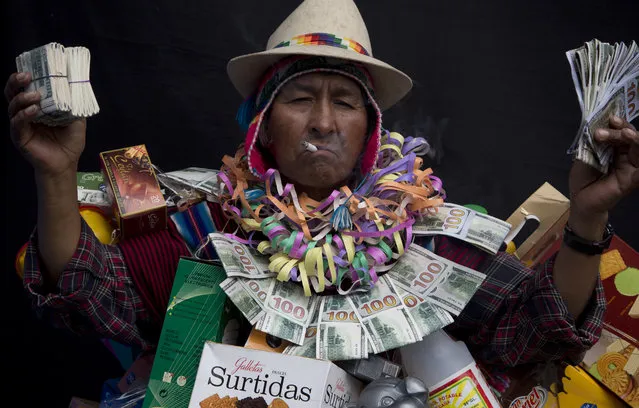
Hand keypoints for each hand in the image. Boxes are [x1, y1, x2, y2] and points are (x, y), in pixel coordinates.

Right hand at [5, 72, 85, 176]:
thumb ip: (74, 105)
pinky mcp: (19, 136)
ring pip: (12, 106)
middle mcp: (25, 113)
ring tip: (36, 95)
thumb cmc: (70, 142)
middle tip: (25, 75)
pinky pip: (17, 123)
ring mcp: (20, 125)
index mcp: (37, 107)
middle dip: (15, 82)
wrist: (66, 163)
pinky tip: (33, 110)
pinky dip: (24, 114)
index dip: (25, 77)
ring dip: (22, 98)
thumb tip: (76, 87)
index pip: (26, 88)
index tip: (32, 68)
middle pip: (12, 93)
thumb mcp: (77, 120)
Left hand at [568, 115, 637, 237]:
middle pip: (631, 137)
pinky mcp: (633, 179)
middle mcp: (627, 154)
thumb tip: (598, 125)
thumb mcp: (585, 155)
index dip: (617, 124)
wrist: (581, 200)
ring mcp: (632, 166)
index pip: (621, 131)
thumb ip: (593, 142)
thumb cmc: (583, 178)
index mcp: (615, 147)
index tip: (610, 118)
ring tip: (623, 133)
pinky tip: (636, 144)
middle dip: (620, 130)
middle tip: (602, 132)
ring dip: (632, 138)